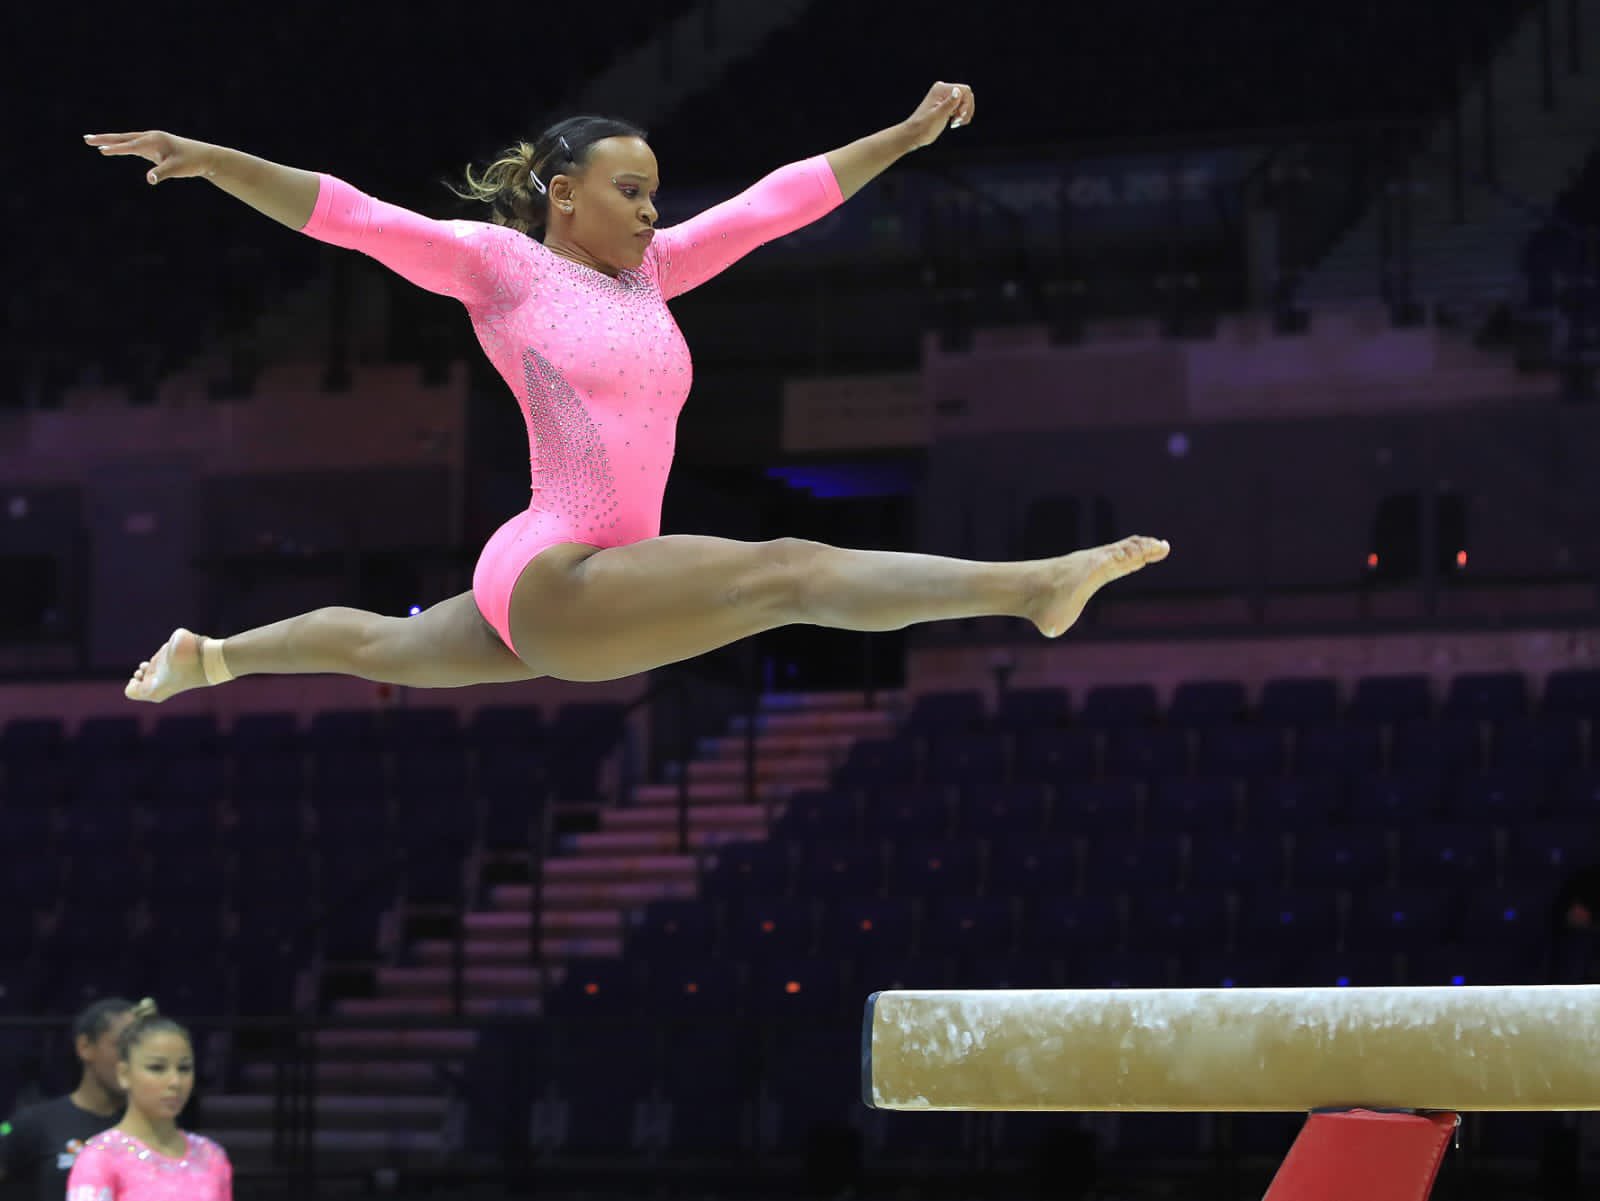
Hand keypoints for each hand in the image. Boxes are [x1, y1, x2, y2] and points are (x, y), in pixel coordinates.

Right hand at [84, 130, 214, 185]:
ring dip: (110, 141)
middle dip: (105, 139)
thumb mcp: (177, 169)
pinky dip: (120, 146)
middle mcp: (150, 138)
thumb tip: (149, 179)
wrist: (204, 156)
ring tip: (92, 141)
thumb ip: (161, 173)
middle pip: (123, 138)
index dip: (117, 149)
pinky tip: (112, 149)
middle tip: (86, 139)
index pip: (131, 146)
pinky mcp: (152, 147)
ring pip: (126, 140)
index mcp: (154, 140)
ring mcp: (150, 141)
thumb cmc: (191, 162)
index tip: (101, 151)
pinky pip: (132, 146)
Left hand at [901, 81, 976, 149]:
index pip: (965, 91)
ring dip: (964, 114)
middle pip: (967, 96)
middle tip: (956, 121)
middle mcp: (943, 90)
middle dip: (965, 110)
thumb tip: (958, 90)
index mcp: (941, 89)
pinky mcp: (945, 104)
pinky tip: (953, 122)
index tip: (959, 116)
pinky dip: (960, 116)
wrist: (914, 134)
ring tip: (954, 123)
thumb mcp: (938, 116)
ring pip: (965, 102)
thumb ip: (949, 103)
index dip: (966, 104)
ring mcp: (945, 97)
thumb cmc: (924, 127)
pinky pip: (960, 107)